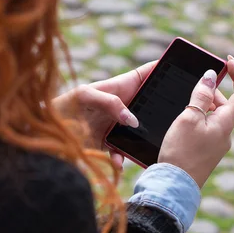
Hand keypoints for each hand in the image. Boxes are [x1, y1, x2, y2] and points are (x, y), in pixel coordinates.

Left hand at [53, 62, 227, 168]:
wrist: (48, 134)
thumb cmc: (63, 106)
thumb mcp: (85, 96)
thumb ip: (109, 102)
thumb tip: (131, 120)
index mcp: (120, 87)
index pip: (148, 74)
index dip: (165, 70)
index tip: (185, 70)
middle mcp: (123, 106)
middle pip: (151, 106)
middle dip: (164, 111)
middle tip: (181, 116)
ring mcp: (118, 126)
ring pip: (141, 133)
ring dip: (145, 140)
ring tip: (154, 146)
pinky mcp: (110, 145)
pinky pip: (123, 153)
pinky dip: (121, 160)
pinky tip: (117, 163)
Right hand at [158, 56, 233, 187]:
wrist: (174, 187)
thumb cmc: (181, 152)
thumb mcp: (189, 118)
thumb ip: (201, 96)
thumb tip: (211, 76)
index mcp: (226, 123)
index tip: (227, 61)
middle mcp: (225, 134)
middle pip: (227, 105)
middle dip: (212, 91)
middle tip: (194, 84)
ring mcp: (216, 145)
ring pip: (214, 118)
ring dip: (203, 106)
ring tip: (183, 104)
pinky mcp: (205, 154)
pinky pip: (206, 130)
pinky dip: (197, 120)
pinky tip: (180, 124)